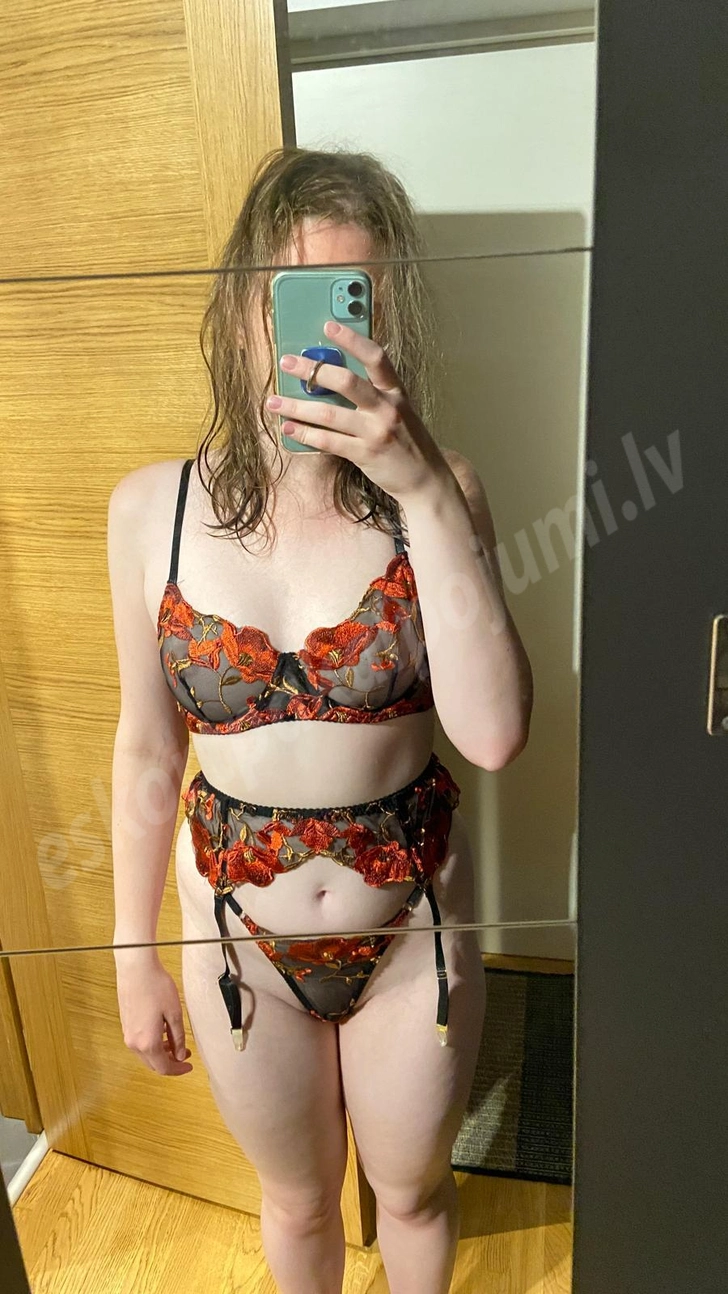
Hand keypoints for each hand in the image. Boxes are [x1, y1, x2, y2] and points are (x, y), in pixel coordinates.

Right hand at [115, 948, 192, 1076]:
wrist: (136, 969)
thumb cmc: (156, 986)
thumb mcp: (174, 1013)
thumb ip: (178, 1038)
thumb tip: (180, 1055)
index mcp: (147, 1042)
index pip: (163, 1068)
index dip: (178, 1070)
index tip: (189, 1066)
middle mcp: (134, 1042)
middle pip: (153, 1063)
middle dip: (171, 1062)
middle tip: (186, 1055)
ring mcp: (127, 1034)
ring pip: (146, 1054)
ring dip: (161, 1053)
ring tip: (177, 1043)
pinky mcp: (126, 1024)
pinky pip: (140, 1043)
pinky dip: (153, 1044)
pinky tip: (163, 1032)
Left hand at [265, 319, 451, 503]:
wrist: (426, 479)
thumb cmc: (408, 442)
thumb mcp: (399, 410)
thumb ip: (374, 394)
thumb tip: (333, 378)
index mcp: (395, 392)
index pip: (376, 357)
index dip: (352, 340)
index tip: (328, 326)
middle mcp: (386, 408)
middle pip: (346, 382)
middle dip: (313, 370)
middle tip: (287, 362)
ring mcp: (376, 432)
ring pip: (329, 415)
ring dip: (297, 407)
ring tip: (273, 401)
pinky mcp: (365, 454)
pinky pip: (329, 441)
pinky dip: (305, 434)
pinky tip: (289, 428)